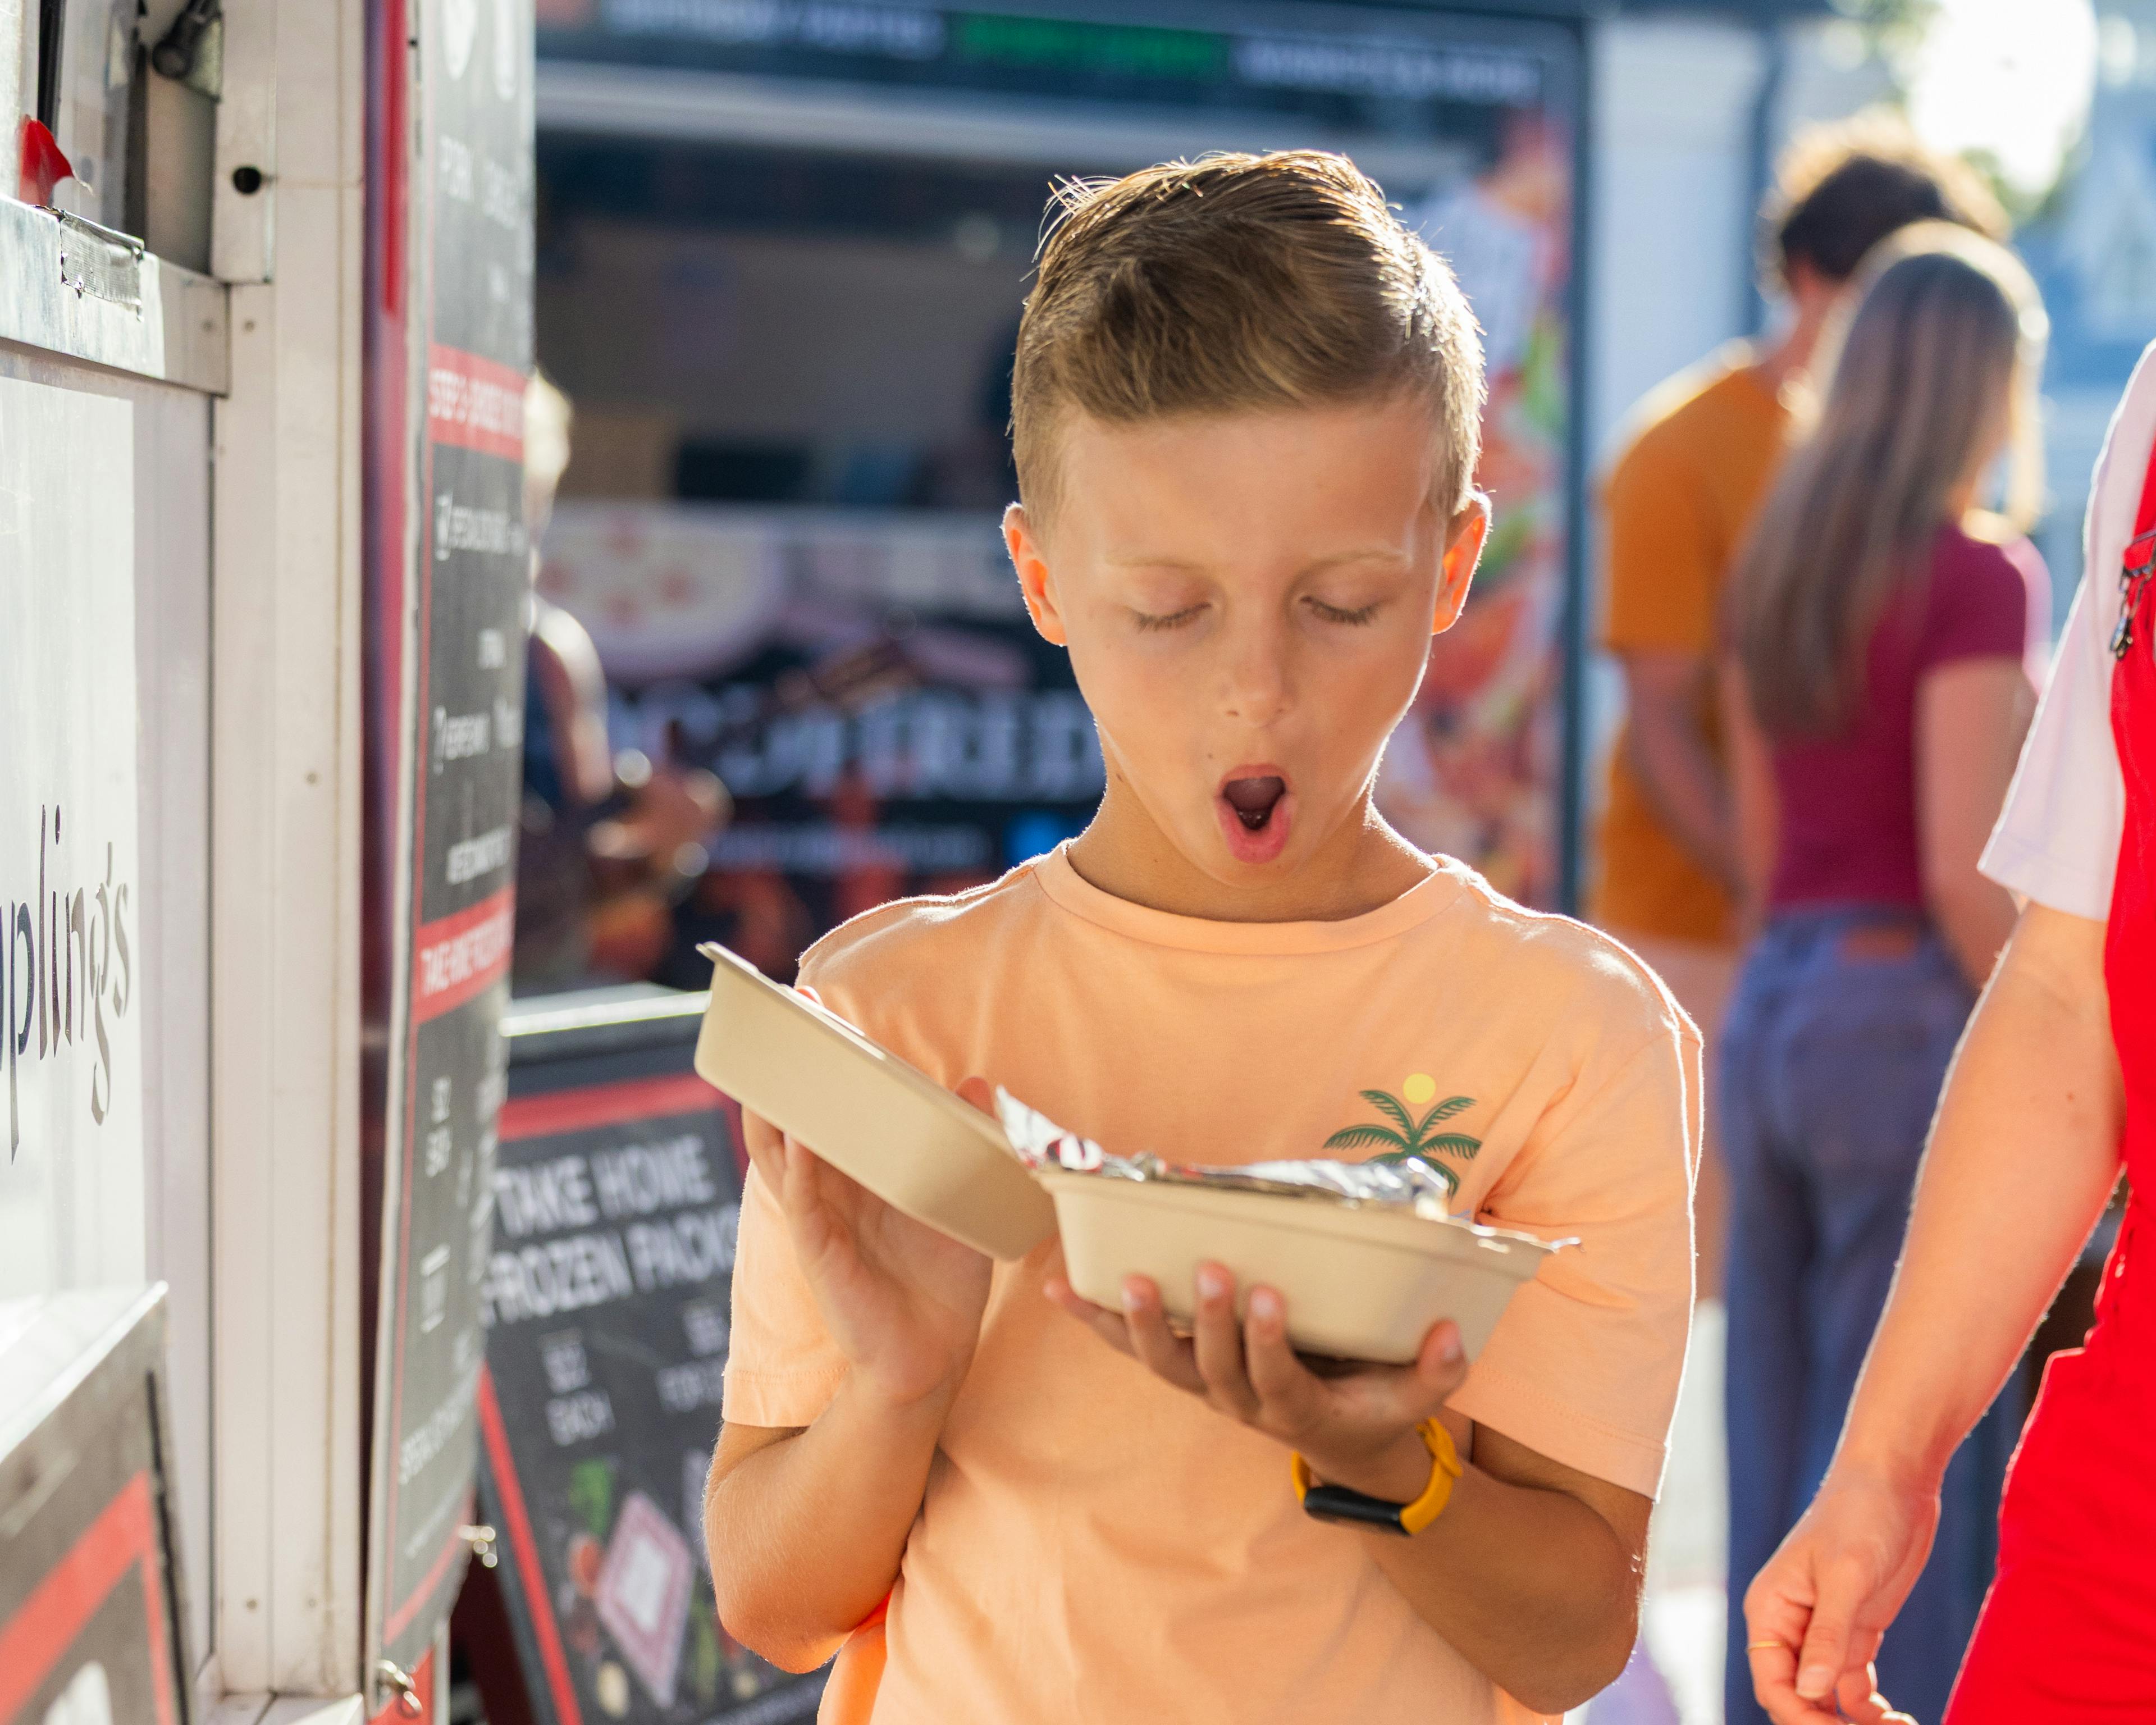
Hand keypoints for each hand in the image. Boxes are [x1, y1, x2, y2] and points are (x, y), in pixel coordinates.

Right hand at [740, 993, 992, 1411]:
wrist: (932, 1355)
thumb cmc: (940, 1279)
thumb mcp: (958, 1199)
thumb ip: (967, 1142)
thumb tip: (978, 1081)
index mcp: (859, 1174)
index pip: (833, 1108)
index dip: (823, 1063)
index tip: (818, 1008)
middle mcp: (831, 1190)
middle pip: (795, 1119)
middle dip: (791, 1069)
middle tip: (792, 1014)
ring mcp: (819, 1220)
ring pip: (783, 1156)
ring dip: (777, 1112)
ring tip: (774, 1068)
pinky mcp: (821, 1255)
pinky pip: (803, 1206)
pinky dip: (800, 1173)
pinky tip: (802, 1144)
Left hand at [1045, 1261, 1469, 1500]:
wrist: (1336, 1443)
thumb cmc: (1373, 1405)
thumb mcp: (1412, 1398)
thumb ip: (1436, 1373)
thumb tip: (1453, 1335)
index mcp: (1296, 1407)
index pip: (1276, 1381)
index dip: (1268, 1344)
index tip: (1270, 1295)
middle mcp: (1240, 1402)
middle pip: (1212, 1370)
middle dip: (1209, 1322)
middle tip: (1209, 1270)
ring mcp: (1204, 1385)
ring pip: (1161, 1363)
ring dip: (1138, 1322)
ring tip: (1123, 1277)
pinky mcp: (1182, 1367)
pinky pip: (1129, 1347)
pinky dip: (1094, 1319)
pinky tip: (1056, 1286)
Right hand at [1743, 1463, 1939, 1723]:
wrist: (1895, 1481)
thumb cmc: (1859, 1513)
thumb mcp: (1846, 1575)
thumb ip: (1827, 1635)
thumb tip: (1811, 1694)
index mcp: (1770, 1609)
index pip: (1773, 1683)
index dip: (1801, 1717)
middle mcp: (1791, 1626)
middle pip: (1797, 1697)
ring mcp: (1825, 1630)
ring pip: (1827, 1699)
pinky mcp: (1857, 1630)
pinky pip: (1853, 1687)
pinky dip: (1871, 1712)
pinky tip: (1898, 1719)